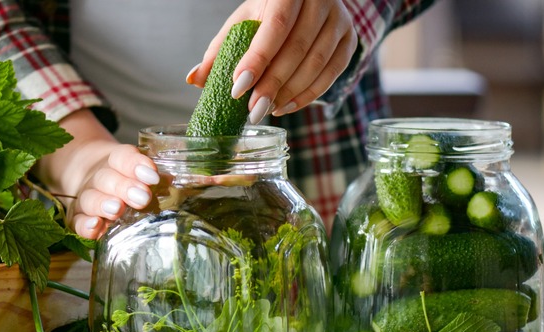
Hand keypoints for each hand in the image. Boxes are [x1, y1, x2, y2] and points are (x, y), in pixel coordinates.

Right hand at [34, 109, 158, 239]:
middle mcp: (99, 178)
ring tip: (117, 209)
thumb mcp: (141, 173)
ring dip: (103, 204)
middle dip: (124, 188)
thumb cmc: (127, 180)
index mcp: (116, 162)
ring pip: (91, 198)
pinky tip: (94, 227)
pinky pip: (77, 221)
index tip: (153, 177)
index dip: (136, 165)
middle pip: (107, 179)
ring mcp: (86, 197)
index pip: (122, 157)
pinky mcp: (77, 216)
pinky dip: (84, 225)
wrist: (91, 178)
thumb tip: (185, 181)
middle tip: (142, 198)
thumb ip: (158, 178)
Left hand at [186, 0, 356, 122]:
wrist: (308, 1)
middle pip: (297, 48)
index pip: (275, 26)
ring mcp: (339, 20)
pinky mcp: (349, 39)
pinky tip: (285, 107)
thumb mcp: (243, 22)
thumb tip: (194, 80)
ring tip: (265, 110)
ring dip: (290, 93)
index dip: (257, 59)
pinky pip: (332, 73)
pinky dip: (308, 95)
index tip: (237, 87)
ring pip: (317, 63)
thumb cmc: (269, 12)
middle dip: (272, 83)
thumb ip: (220, 50)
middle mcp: (319, 0)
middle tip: (251, 109)